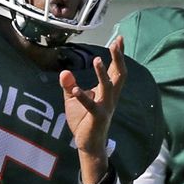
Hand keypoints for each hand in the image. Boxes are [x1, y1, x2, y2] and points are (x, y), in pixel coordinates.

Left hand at [61, 37, 125, 183]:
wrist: (88, 144)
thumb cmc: (83, 120)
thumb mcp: (72, 99)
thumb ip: (69, 84)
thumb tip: (64, 71)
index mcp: (107, 91)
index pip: (115, 70)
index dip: (118, 55)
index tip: (119, 39)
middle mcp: (110, 97)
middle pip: (119, 75)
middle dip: (119, 59)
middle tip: (116, 43)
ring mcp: (105, 107)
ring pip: (108, 87)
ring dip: (102, 73)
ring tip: (98, 59)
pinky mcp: (96, 117)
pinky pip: (90, 105)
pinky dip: (83, 96)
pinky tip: (74, 88)